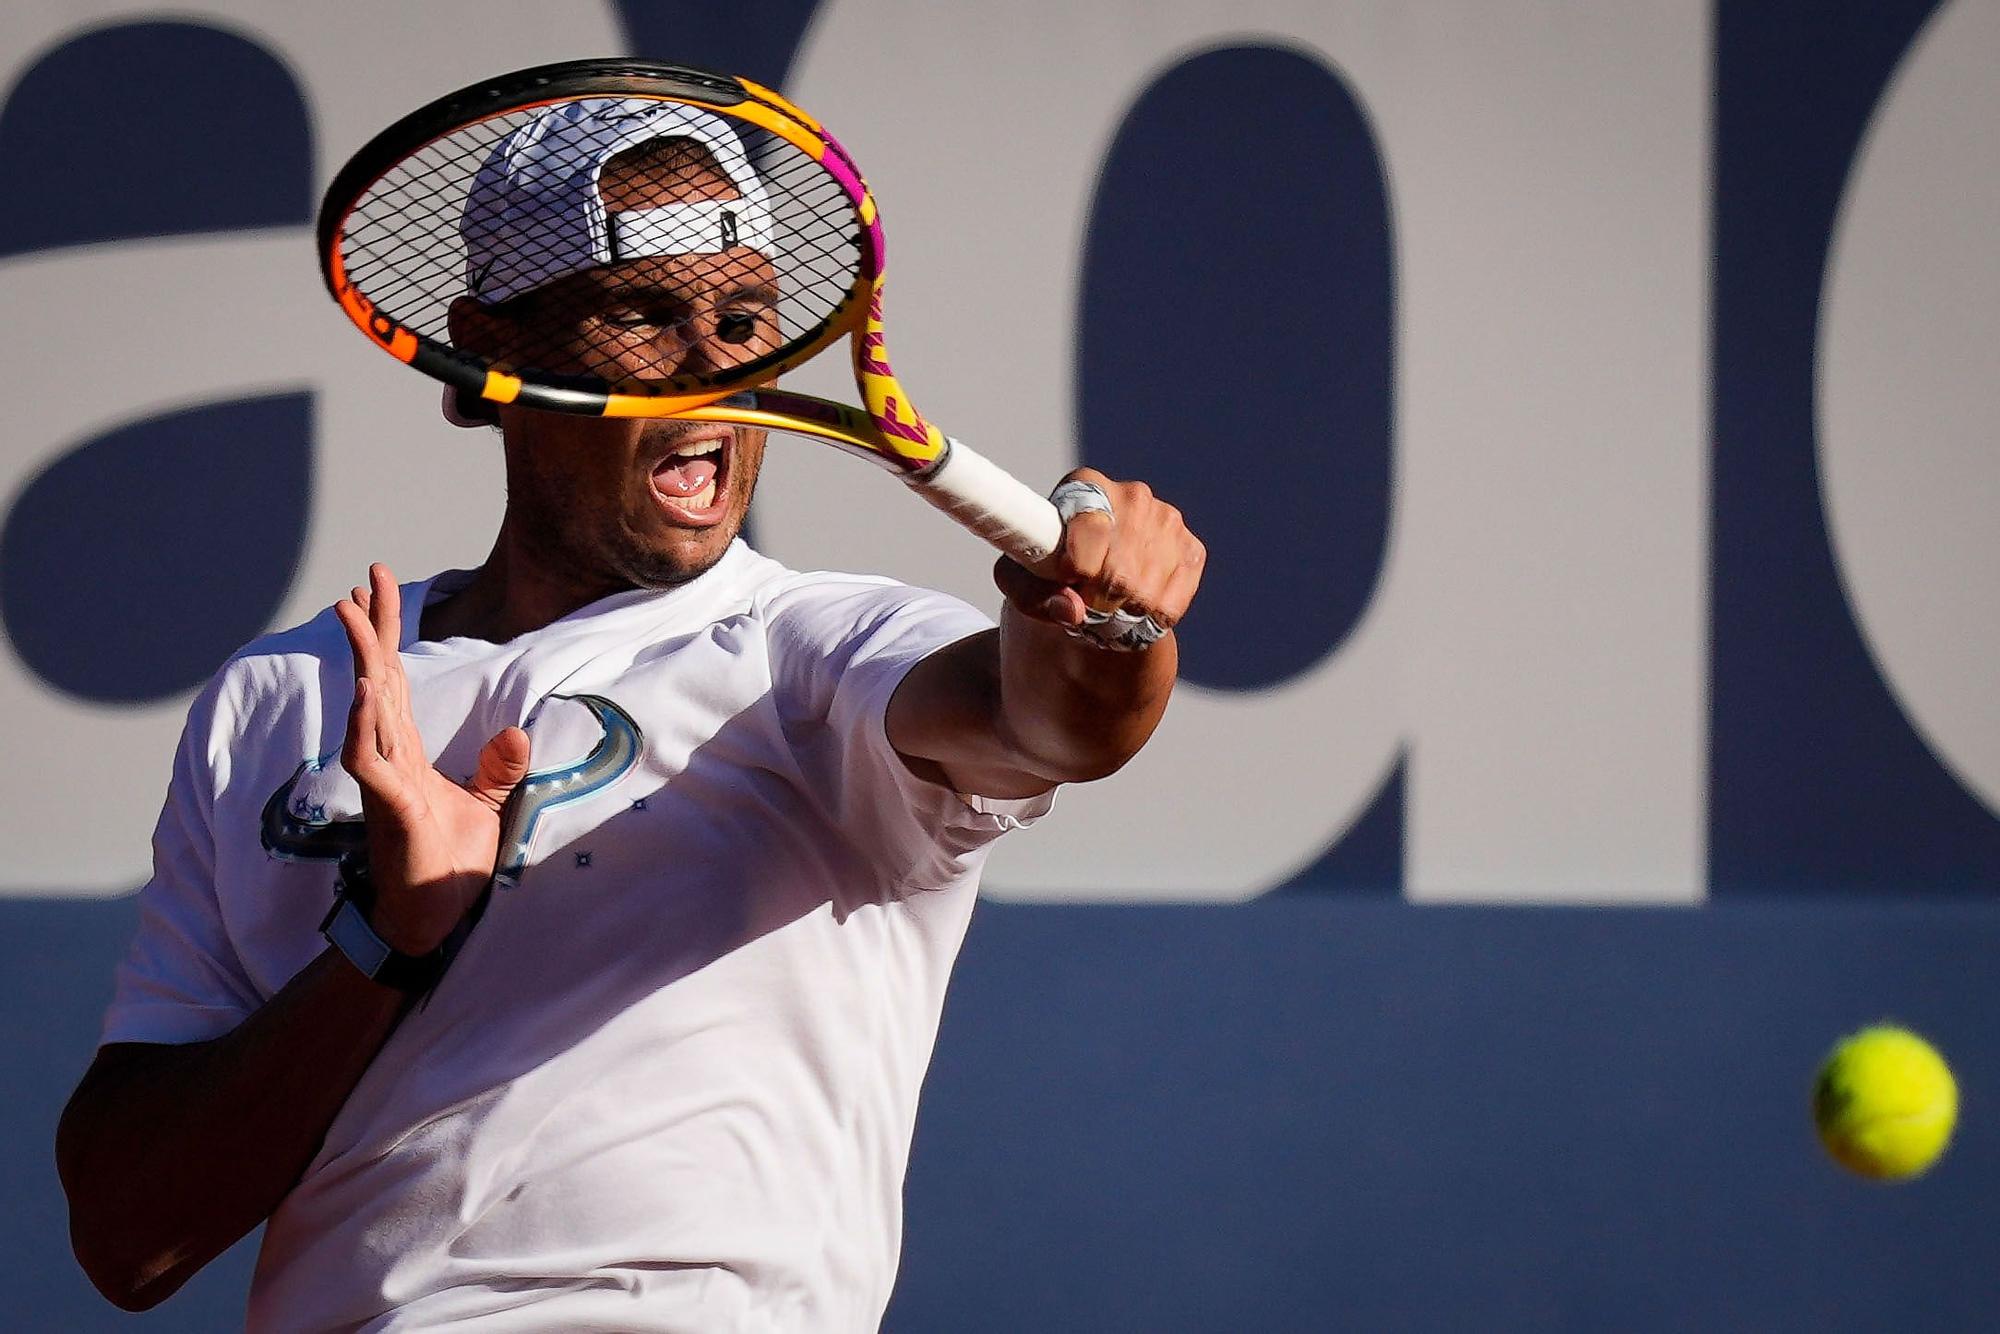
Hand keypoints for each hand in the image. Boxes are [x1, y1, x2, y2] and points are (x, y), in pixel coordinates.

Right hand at [334, 564, 529, 954]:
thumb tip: (518, 731)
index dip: (388, 634)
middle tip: (365, 577)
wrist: (432, 917)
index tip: (378, 588)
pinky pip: (367, 757)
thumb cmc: (447, 862)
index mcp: (407, 748)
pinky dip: (364, 723)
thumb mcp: (485, 805)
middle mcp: (389, 753)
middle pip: (377, 676)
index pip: (395, 678)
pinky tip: (365, 690)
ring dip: (360, 659)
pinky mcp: (386, 804)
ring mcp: (383, 777)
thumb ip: (497, 768)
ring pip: (365, 706)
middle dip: (371, 627)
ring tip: (350, 612)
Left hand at [994, 468, 1205, 640]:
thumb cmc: (1048, 572)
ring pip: (1144, 595)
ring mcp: (1167, 521)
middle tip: (1083, 601)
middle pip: (1117, 572)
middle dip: (1095, 601)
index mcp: (1086, 485)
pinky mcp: (1191, 549)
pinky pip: (1169, 606)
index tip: (1068, 578)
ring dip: (1120, 615)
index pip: (1091, 529)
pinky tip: (1131, 608)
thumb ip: (1032, 594)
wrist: (1093, 575)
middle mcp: (1132, 495)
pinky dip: (1147, 621)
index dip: (1075, 565)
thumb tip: (1072, 609)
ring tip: (1104, 606)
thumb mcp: (1021, 580)